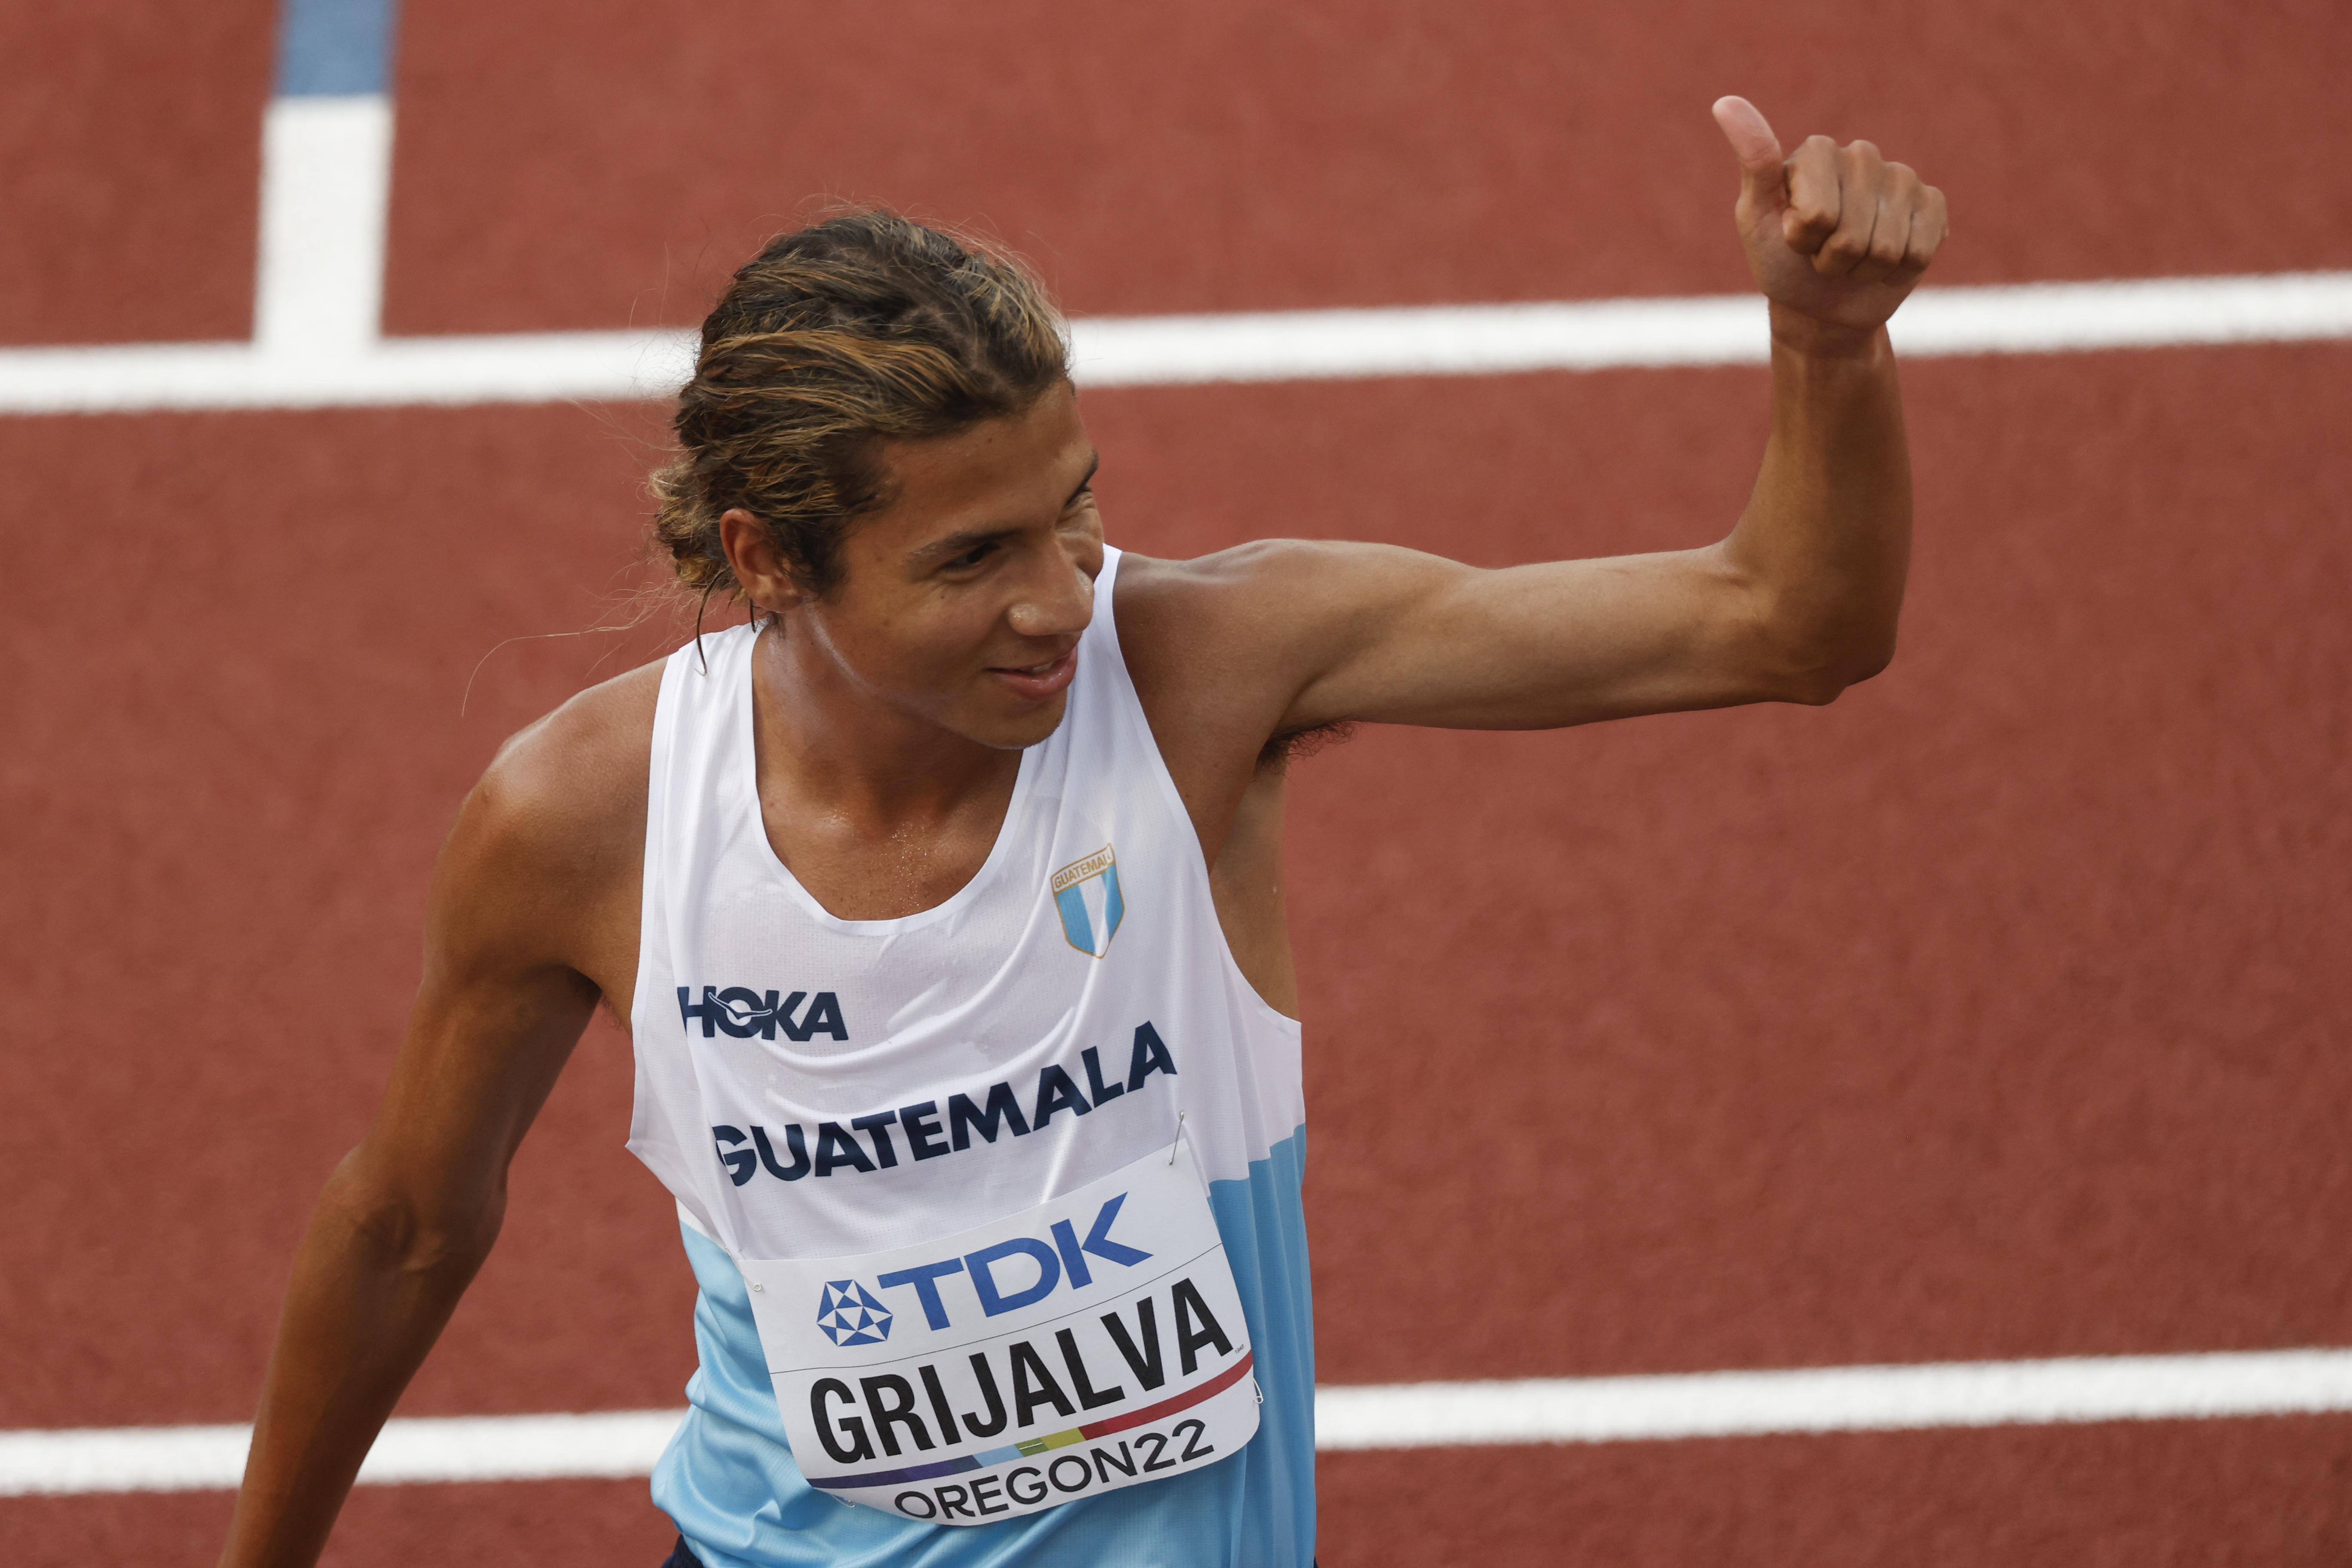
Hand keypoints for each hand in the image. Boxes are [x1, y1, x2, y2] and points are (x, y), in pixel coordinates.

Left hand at [1711, 96, 1948, 339]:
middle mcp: (1862, 155)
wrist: (1820, 303)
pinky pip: (1920, 249)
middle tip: (1821, 255)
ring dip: (1863, 270)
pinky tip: (1884, 264)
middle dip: (1832, 259)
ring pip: (1888, 247)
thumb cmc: (1781, 260)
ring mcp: (1902, 177)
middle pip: (1852, 234)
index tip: (1793, 238)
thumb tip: (1724, 102)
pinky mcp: (1931, 205)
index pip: (1817, 214)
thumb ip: (1753, 161)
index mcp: (1817, 152)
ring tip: (1850, 261)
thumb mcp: (1756, 216)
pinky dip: (1896, 272)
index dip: (1803, 240)